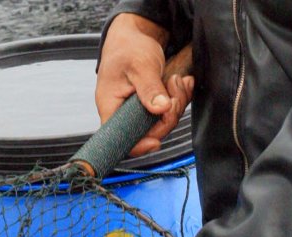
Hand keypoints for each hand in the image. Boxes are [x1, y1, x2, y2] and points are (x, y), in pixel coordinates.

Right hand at [96, 13, 194, 156]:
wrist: (134, 36)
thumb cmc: (127, 48)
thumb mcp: (139, 65)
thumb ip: (149, 88)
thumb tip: (161, 109)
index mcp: (111, 107)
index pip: (121, 139)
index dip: (139, 145)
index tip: (156, 141)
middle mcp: (123, 113)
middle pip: (149, 132)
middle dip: (167, 115)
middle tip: (173, 89)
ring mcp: (138, 111)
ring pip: (162, 122)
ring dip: (176, 103)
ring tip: (176, 80)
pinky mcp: (150, 106)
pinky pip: (168, 112)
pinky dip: (179, 98)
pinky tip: (180, 82)